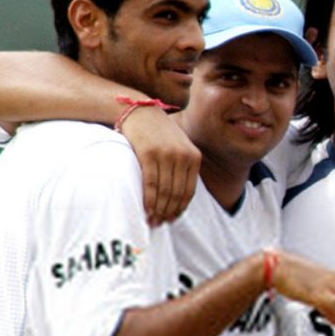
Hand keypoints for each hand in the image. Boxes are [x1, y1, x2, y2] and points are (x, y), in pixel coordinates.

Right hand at [118, 106, 201, 225]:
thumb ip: (183, 167)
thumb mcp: (179, 147)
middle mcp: (183, 156)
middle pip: (177, 194)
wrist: (140, 111)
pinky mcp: (149, 154)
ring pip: (164, 191)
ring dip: (158, 210)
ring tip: (151, 220)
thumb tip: (179, 198)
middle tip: (159, 224)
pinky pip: (151, 183)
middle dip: (168, 212)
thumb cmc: (158, 133)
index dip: (180, 209)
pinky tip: (146, 209)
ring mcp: (166, 155)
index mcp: (194, 157)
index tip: (172, 220)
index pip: (189, 191)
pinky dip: (149, 200)